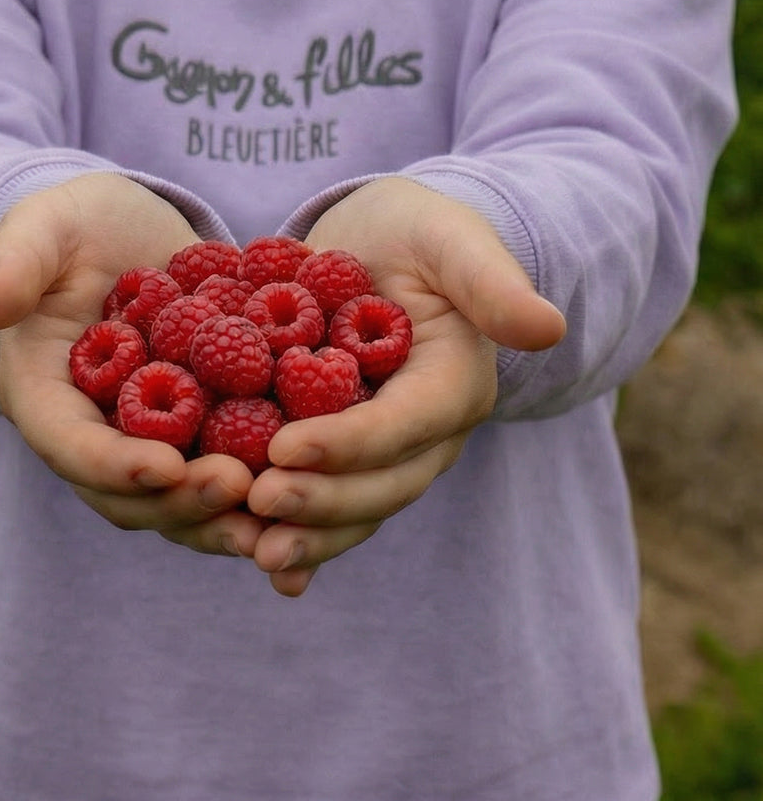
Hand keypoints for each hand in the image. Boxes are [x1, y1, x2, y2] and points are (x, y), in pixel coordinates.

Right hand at [0, 172, 264, 557]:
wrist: (123, 236)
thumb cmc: (73, 228)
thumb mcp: (41, 231)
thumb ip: (16, 264)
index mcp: (48, 395)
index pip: (71, 444)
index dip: (113, 464)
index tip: (165, 467)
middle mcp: (96, 432)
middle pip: (133, 493)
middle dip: (185, 501)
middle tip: (241, 490)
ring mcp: (149, 440)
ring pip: (185, 498)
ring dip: (232, 515)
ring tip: (287, 510)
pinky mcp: (200, 432)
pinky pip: (229, 469)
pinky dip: (266, 490)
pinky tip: (318, 495)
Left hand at [246, 177, 566, 596]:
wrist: (381, 247)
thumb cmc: (416, 234)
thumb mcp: (450, 239)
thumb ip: (491, 282)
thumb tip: (548, 327)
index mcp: (454, 384)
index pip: (407, 424)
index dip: (350, 442)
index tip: (285, 447)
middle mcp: (426, 433)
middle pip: (382, 483)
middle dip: (321, 499)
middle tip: (257, 500)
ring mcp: (389, 452)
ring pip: (356, 507)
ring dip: (308, 534)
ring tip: (251, 548)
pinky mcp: (349, 455)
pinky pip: (330, 501)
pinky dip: (302, 537)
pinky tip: (265, 567)